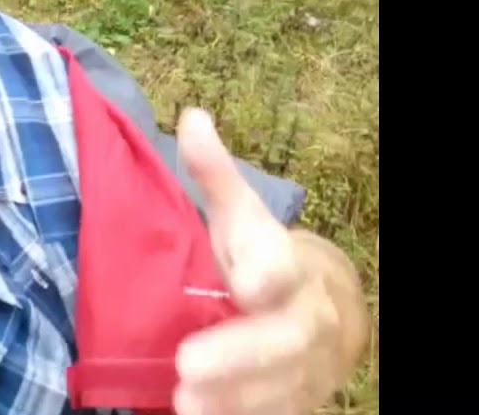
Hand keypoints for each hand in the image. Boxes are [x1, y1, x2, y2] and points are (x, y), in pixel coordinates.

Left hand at [171, 108, 343, 414]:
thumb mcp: (239, 217)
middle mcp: (300, 320)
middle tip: (187, 367)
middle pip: (282, 341)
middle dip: (239, 356)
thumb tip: (193, 117)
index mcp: (285, 267)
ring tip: (184, 403)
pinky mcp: (290, 403)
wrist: (320, 314)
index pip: (282, 267)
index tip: (247, 282)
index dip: (268, 273)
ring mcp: (301, 369)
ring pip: (278, 389)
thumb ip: (216, 176)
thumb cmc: (261, 259)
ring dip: (234, 400)